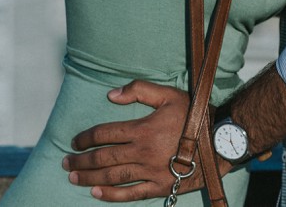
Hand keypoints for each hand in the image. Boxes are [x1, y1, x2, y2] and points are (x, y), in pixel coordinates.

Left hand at [62, 80, 204, 201]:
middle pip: (103, 157)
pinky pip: (131, 194)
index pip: (104, 133)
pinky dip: (112, 195)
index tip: (74, 142)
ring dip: (90, 178)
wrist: (219, 141)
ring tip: (74, 178)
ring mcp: (150, 171)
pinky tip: (97, 194)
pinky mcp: (160, 186)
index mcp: (142, 128)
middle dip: (81, 161)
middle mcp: (142, 152)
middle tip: (65, 164)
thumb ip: (139, 89)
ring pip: (112, 176)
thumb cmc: (194, 115)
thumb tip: (111, 95)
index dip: (86, 138)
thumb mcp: (168, 95)